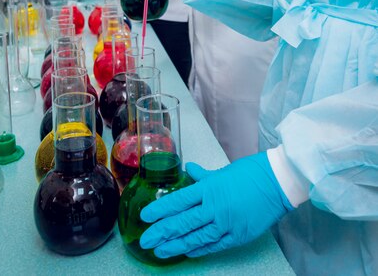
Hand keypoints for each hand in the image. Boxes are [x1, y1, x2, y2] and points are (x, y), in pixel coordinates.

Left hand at [139, 152, 293, 259]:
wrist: (277, 182)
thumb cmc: (250, 172)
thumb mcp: (223, 171)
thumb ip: (204, 176)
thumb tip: (189, 170)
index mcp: (209, 188)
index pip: (179, 201)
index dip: (161, 210)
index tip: (146, 216)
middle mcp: (215, 207)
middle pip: (183, 222)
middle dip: (162, 232)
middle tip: (145, 240)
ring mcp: (227, 223)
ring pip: (196, 237)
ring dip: (176, 245)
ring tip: (160, 251)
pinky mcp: (239, 236)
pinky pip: (215, 245)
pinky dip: (200, 249)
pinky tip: (188, 252)